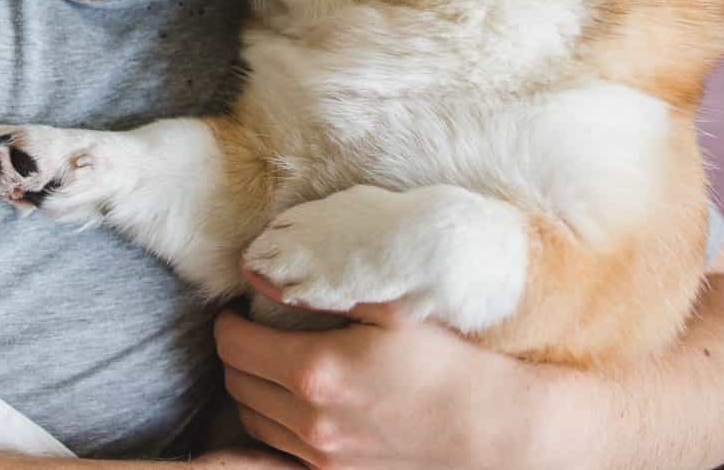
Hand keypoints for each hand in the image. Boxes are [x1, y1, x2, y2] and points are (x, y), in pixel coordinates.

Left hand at [213, 277, 551, 469]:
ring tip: (275, 363)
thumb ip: (321, 284)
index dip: (230, 320)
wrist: (494, 430)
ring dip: (253, 388)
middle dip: (238, 351)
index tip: (244, 308)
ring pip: (251, 420)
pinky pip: (278, 450)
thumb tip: (258, 272)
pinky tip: (296, 402)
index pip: (232, 344)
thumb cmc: (446, 360)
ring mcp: (321, 457)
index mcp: (315, 372)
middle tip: (256, 330)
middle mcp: (310, 422)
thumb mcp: (390, 307)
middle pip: (235, 382)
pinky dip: (275, 423)